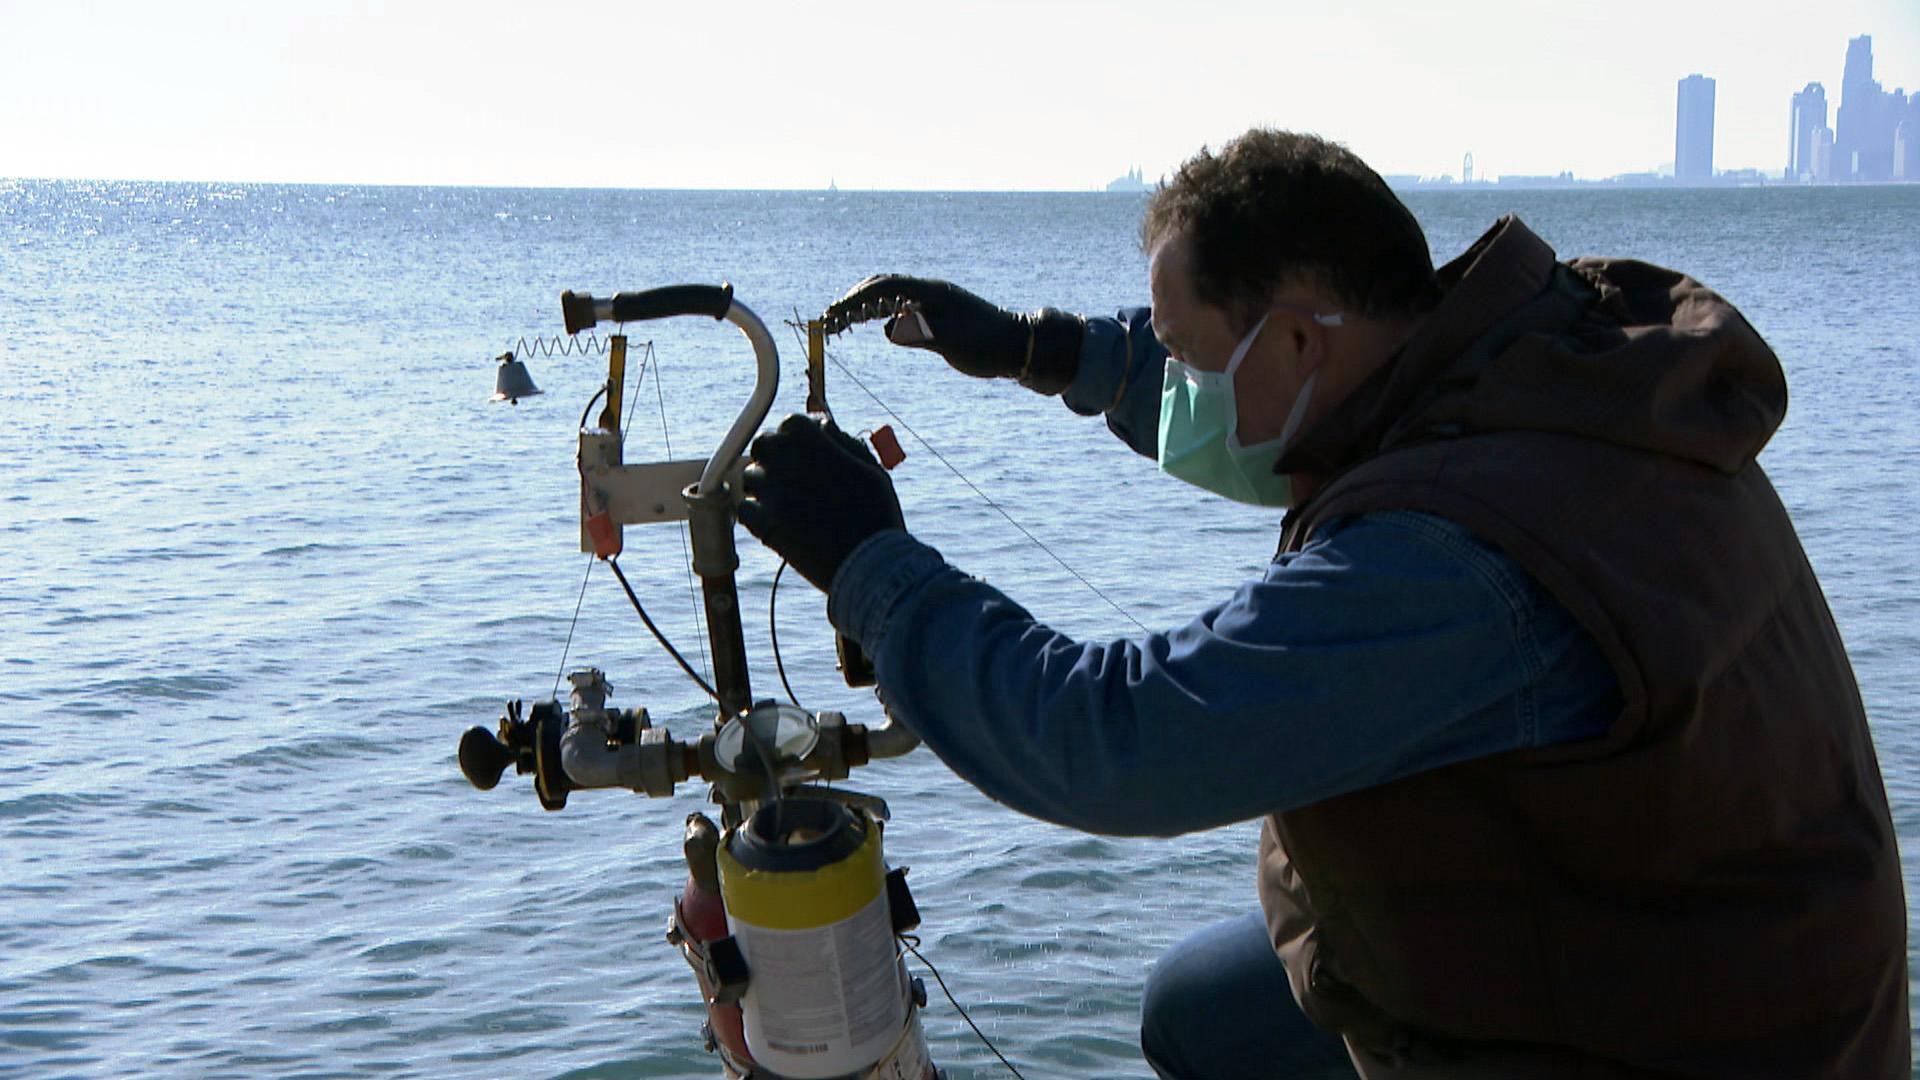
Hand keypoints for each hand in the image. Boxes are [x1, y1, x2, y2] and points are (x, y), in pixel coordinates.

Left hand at [738, 415, 905, 591]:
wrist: (870, 560)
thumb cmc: (876, 514)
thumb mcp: (869, 468)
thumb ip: (843, 442)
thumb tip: (824, 426)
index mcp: (812, 439)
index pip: (790, 424)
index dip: (797, 439)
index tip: (804, 453)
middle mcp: (786, 457)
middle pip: (763, 445)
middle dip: (773, 456)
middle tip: (789, 476)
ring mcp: (771, 489)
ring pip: (751, 477)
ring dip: (765, 486)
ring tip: (789, 505)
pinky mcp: (763, 521)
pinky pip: (744, 509)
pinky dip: (756, 514)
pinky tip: (775, 521)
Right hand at [821, 275, 1083, 394]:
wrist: (1017, 346)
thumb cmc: (987, 344)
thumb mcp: (952, 341)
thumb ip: (920, 332)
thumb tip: (887, 328)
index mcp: (930, 292)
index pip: (883, 287)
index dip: (854, 299)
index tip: (833, 315)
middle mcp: (928, 292)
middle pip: (881, 287)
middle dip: (852, 301)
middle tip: (830, 320)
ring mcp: (932, 303)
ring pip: (889, 297)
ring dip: (864, 307)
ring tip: (842, 323)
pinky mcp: (936, 316)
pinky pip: (902, 309)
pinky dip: (881, 315)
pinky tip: (875, 326)